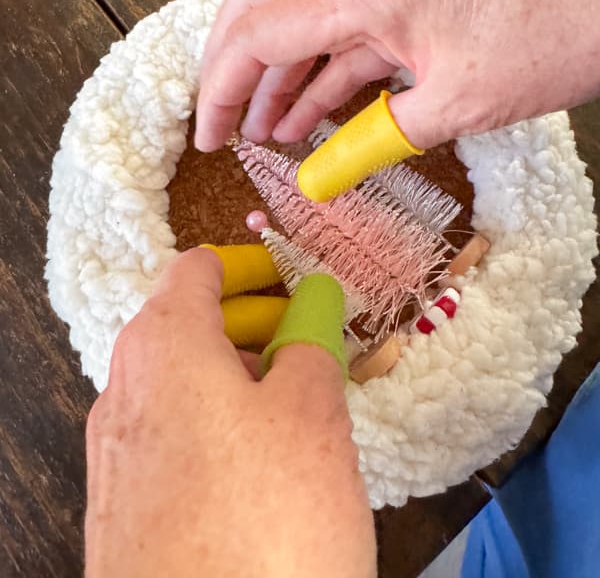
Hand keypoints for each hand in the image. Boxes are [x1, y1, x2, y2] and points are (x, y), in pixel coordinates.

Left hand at [85, 248, 375, 577]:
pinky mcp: (125, 507)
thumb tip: (312, 303)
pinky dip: (218, 425)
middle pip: (188, 324)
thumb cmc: (264, 523)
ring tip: (299, 404)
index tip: (293, 280)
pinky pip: (173, 436)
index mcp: (165, 345)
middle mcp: (126, 390)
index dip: (251, 265)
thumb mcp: (313, 414)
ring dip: (239, 378)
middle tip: (311, 343)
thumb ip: (311, 344)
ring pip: (183, 384)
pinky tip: (264, 464)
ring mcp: (118, 453)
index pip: (198, 270)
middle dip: (253, 324)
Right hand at [195, 0, 599, 152]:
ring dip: (278, 73)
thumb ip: (375, 139)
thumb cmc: (552, 29)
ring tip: (268, 132)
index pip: (255, 33)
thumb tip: (320, 180)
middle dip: (231, 69)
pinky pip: (345, 26)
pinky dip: (322, 69)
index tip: (209, 137)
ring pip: (299, 16)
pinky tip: (314, 111)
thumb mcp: (458, 104)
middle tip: (225, 125)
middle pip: (258, 6)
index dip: (221, 90)